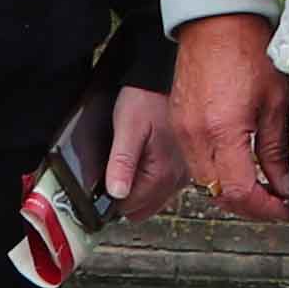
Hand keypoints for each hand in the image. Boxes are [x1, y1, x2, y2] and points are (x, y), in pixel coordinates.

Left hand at [102, 84, 181, 210]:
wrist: (165, 78)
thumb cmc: (146, 98)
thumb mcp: (127, 128)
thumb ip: (122, 162)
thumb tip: (116, 193)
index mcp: (163, 173)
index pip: (131, 207)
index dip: (112, 199)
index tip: (102, 183)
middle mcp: (178, 178)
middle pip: (144, 209)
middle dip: (126, 198)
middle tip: (113, 174)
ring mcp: (184, 173)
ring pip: (155, 200)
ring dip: (139, 191)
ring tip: (128, 165)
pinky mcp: (185, 166)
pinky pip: (165, 187)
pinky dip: (151, 182)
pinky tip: (143, 164)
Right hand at [170, 13, 288, 223]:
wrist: (216, 21)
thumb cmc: (249, 52)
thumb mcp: (276, 103)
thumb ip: (276, 151)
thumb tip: (283, 186)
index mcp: (222, 132)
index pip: (240, 191)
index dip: (264, 208)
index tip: (284, 209)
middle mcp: (195, 136)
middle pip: (219, 193)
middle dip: (249, 205)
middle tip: (276, 202)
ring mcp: (181, 130)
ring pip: (204, 181)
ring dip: (232, 191)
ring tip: (260, 187)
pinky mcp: (176, 122)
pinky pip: (194, 161)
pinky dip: (217, 172)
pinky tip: (238, 166)